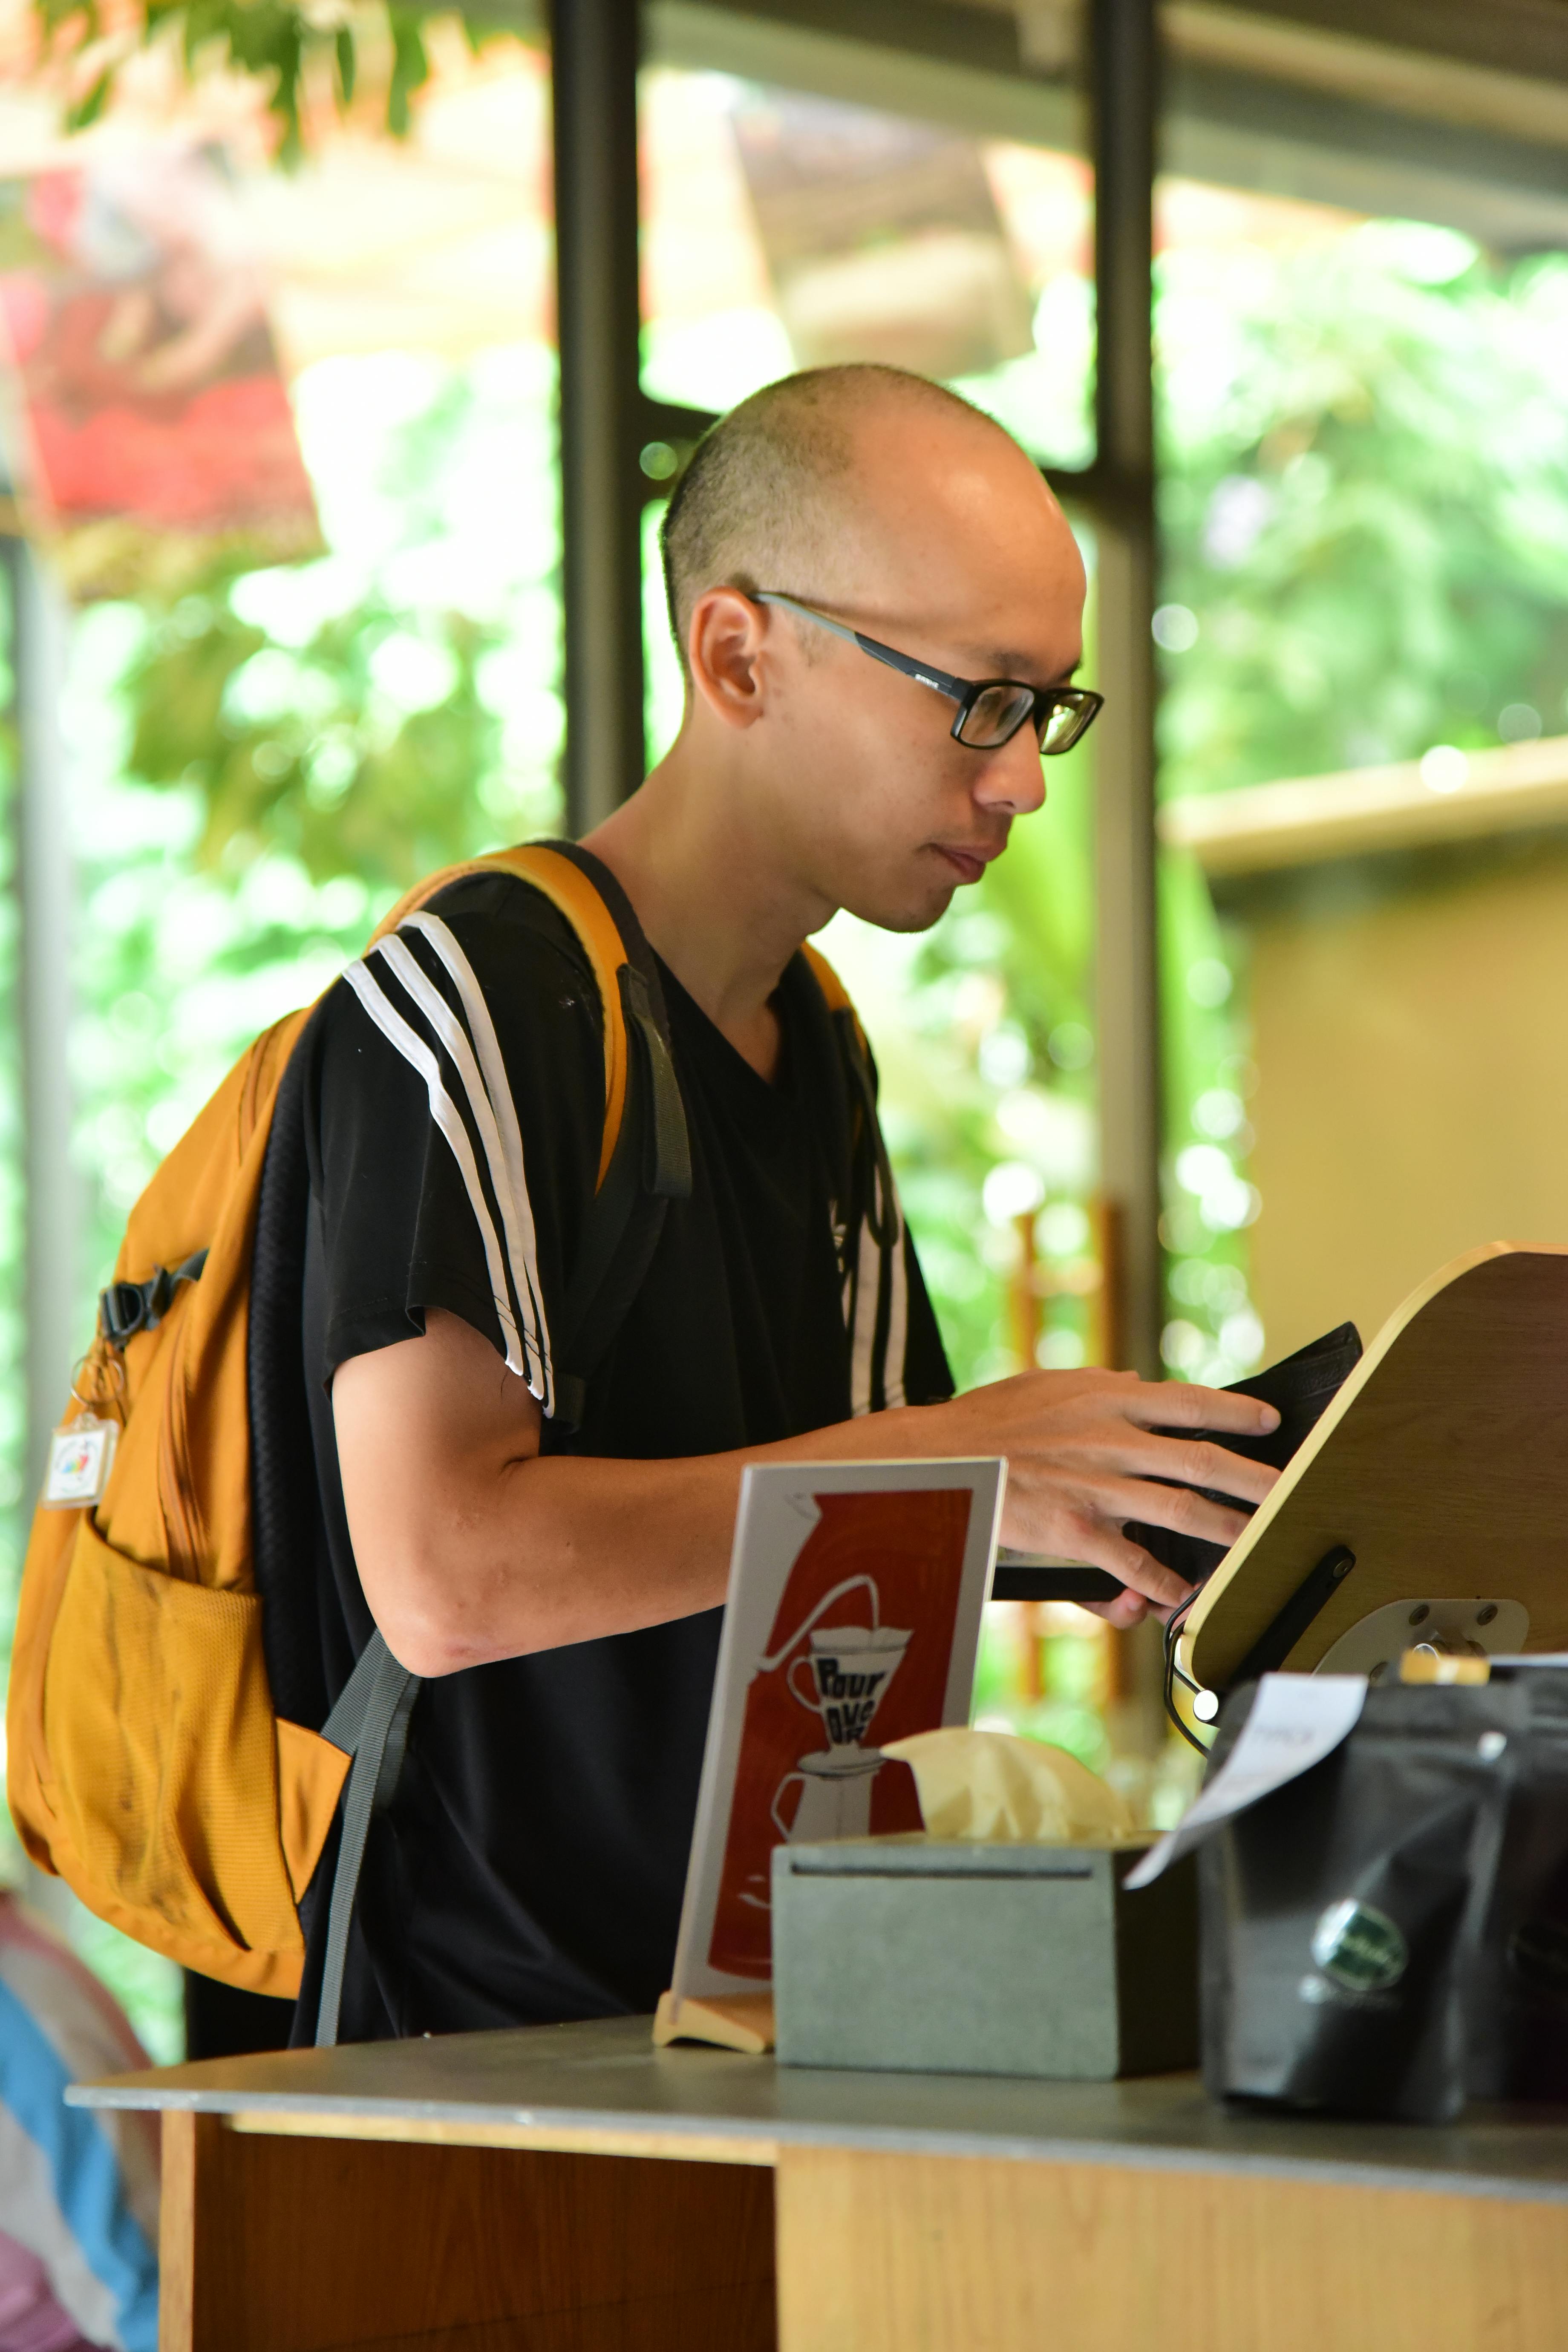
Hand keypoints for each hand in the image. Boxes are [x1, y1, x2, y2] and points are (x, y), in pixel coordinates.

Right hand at [938, 1368, 1280, 1628]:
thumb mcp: (1045, 1383)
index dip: (1236, 1412)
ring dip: (1227, 1530)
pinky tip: (1180, 1594)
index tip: (1270, 1421)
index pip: (1188, 1401)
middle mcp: (1110, 1439)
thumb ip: (1097, 1384)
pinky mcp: (1076, 1529)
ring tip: (1259, 1542)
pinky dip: (1161, 1581)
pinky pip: (1132, 1561)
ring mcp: (1096, 1486)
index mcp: (1106, 1398)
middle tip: (1291, 1492)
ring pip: (1180, 1510)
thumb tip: (1136, 1381)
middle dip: (1254, 1478)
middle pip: (1201, 1459)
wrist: (939, 1456)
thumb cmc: (987, 1420)